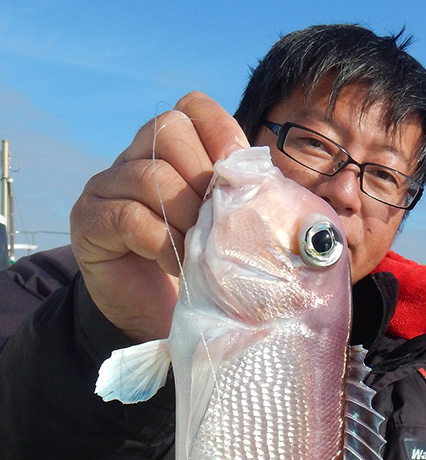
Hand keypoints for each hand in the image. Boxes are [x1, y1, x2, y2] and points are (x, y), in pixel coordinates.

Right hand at [70, 91, 247, 341]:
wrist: (155, 318)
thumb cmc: (197, 269)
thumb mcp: (225, 226)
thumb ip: (237, 195)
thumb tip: (270, 179)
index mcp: (170, 149)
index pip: (192, 108)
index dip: (219, 130)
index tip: (237, 168)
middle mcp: (134, 157)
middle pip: (170, 131)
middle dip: (203, 177)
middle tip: (218, 221)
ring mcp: (106, 186)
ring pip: (150, 175)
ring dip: (186, 215)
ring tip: (201, 250)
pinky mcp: (89, 221)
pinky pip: (129, 216)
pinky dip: (163, 242)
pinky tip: (178, 264)